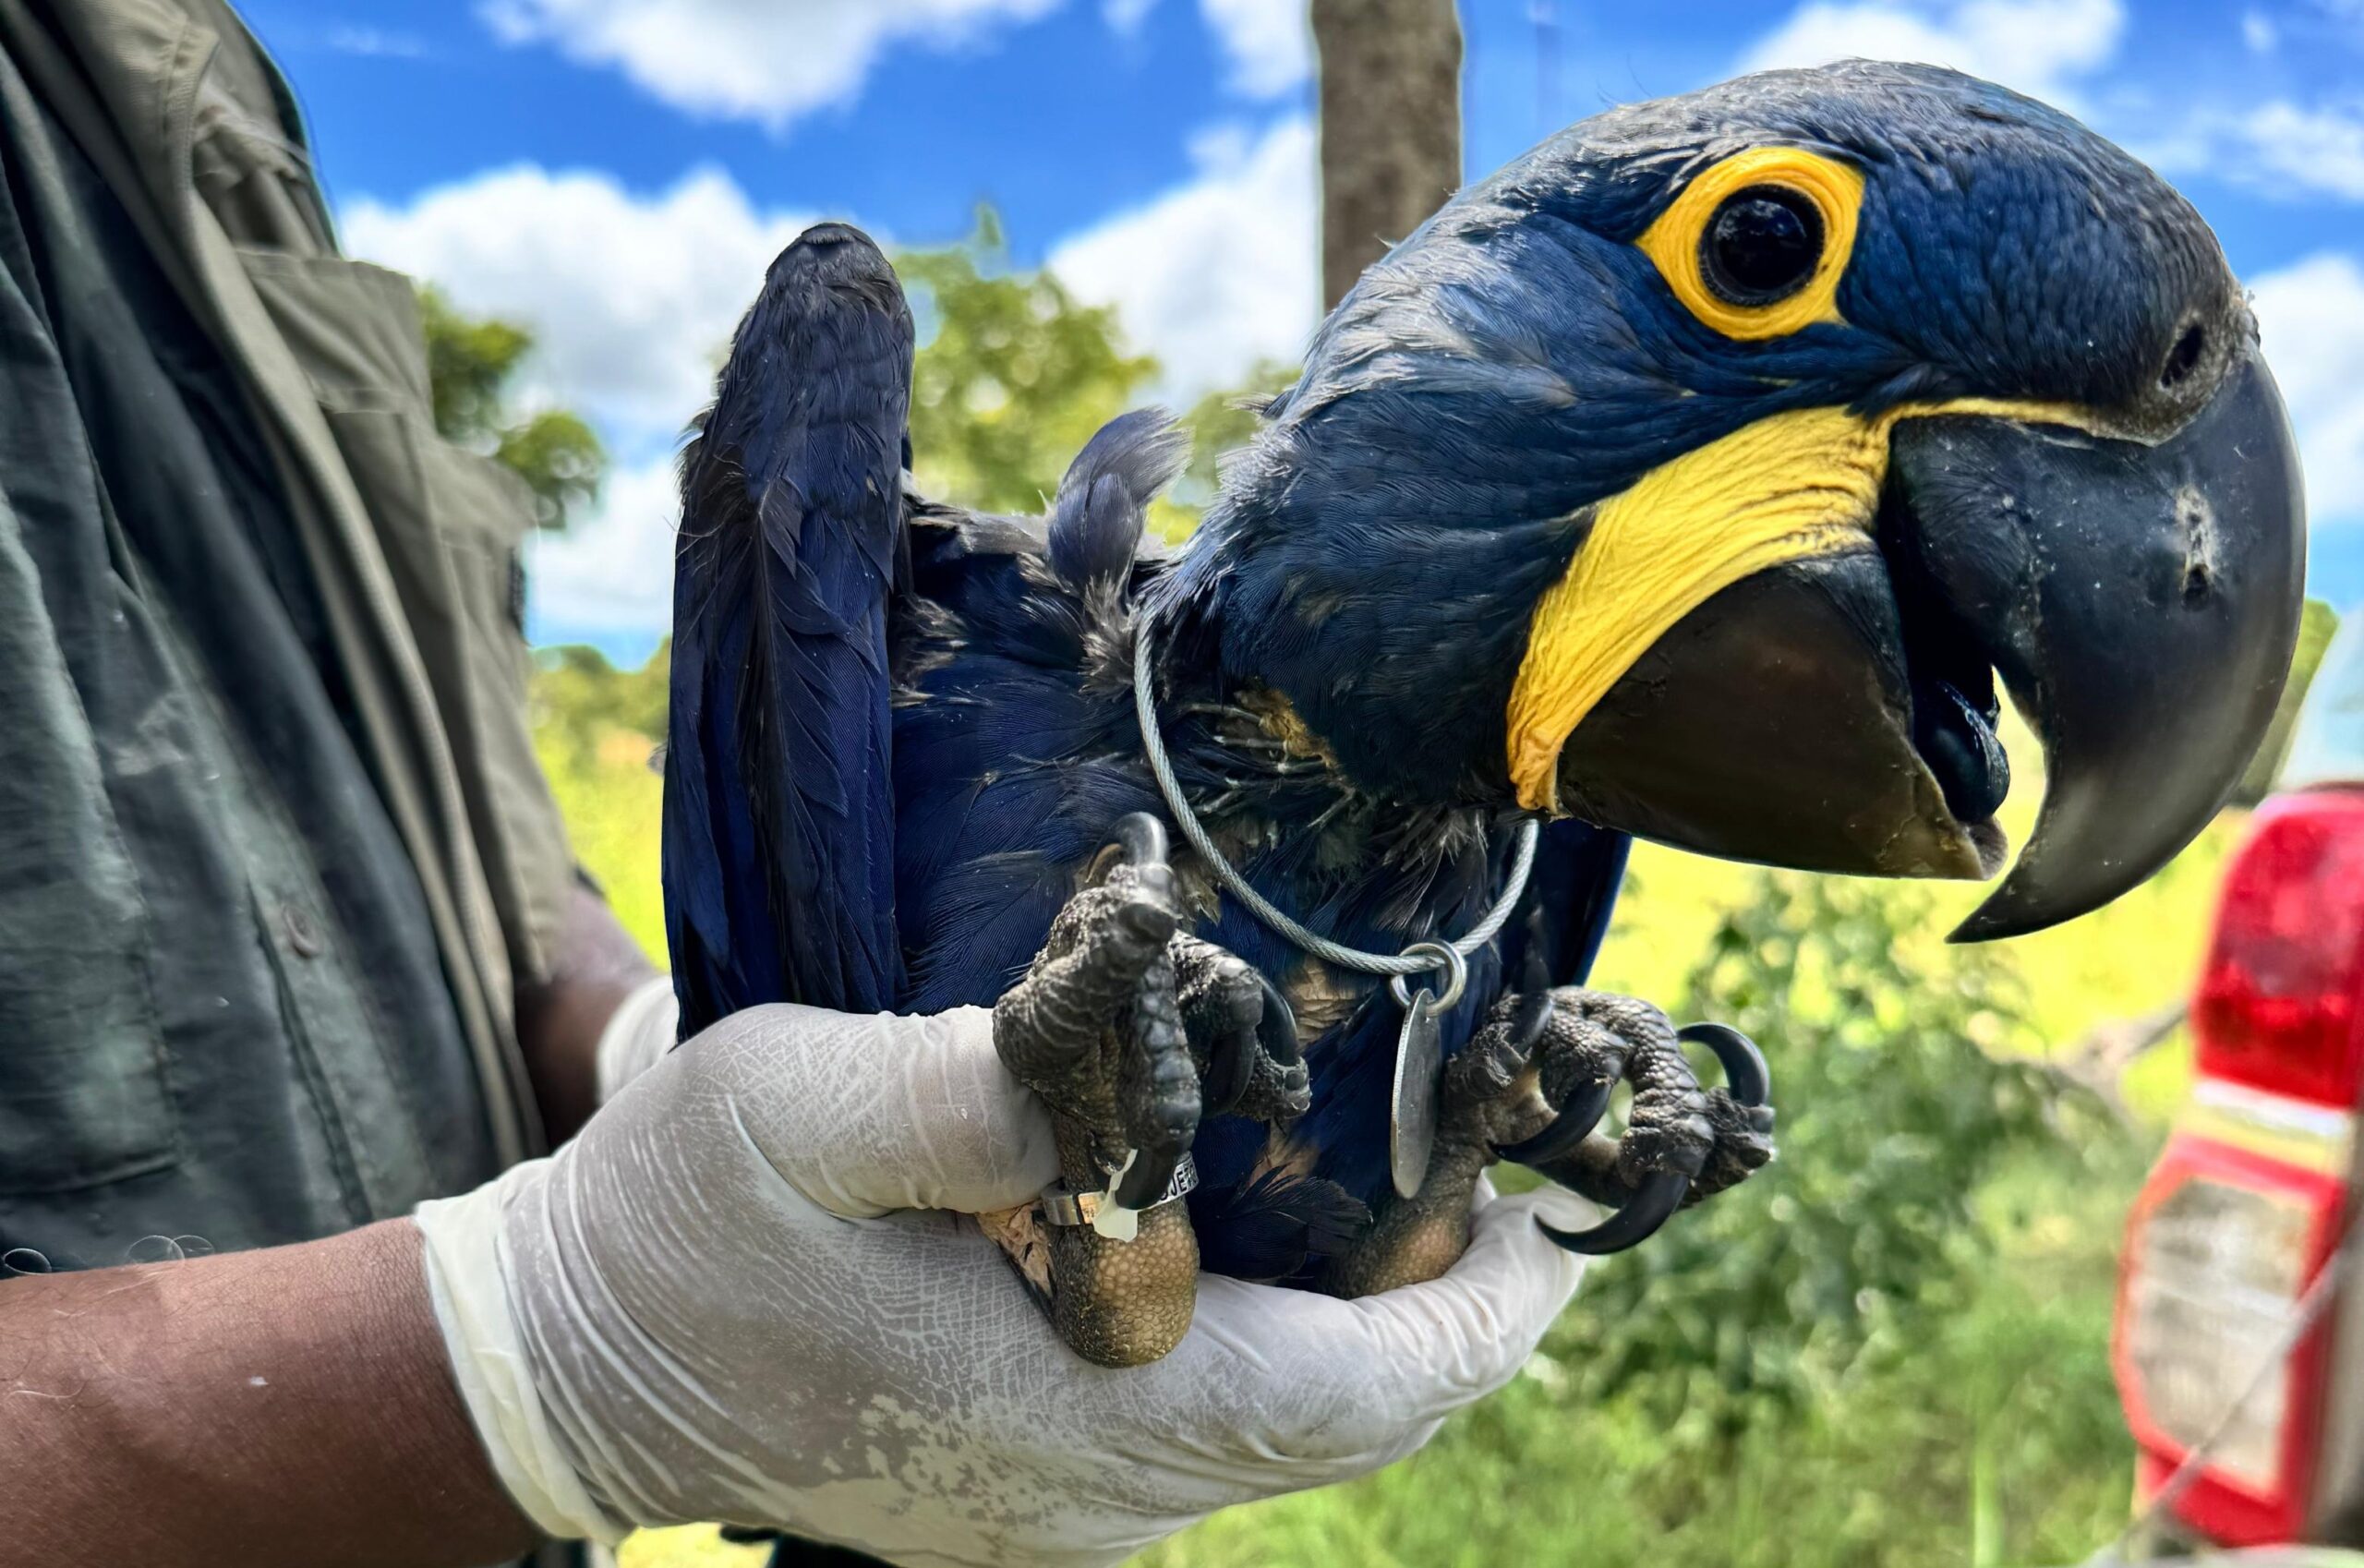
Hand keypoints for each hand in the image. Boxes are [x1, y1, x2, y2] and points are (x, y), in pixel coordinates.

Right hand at [414, 1003, 1594, 1566]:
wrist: (566, 1369)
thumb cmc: (677, 1229)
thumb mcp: (795, 1110)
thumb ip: (967, 1089)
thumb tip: (1125, 1038)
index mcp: (1061, 1418)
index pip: (1344, 1399)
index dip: (1473, 1319)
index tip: (1548, 1224)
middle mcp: (1085, 1502)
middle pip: (1345, 1431)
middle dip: (1454, 1323)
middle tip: (1508, 1192)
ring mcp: (1057, 1518)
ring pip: (1289, 1447)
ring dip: (1380, 1344)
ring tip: (1422, 1214)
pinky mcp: (1026, 1499)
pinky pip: (1216, 1446)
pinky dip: (1293, 1365)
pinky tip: (1285, 1264)